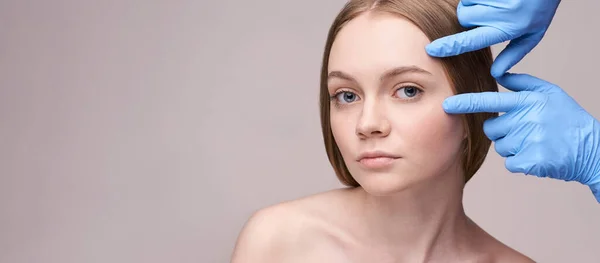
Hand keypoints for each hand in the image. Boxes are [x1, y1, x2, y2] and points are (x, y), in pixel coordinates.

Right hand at [426, 0, 560, 76]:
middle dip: (469, 17)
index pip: (471, 40)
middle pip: (464, 18)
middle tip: (487, 14)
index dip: (450, 46)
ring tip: (493, 2)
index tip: (432, 50)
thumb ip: (514, 54)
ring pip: (466, 4)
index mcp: (509, 27)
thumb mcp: (534, 33)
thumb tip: (496, 74)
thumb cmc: (541, 6)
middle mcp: (500, 12)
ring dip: (474, 4)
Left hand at [443, 73, 599, 202]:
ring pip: (500, 146)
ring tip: (536, 142)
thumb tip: (500, 74)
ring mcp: (528, 141)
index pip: (489, 100)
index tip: (446, 104)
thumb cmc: (568, 119)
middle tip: (526, 131)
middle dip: (503, 131)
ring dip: (513, 147)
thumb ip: (523, 83)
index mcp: (527, 101)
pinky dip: (521, 162)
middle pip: (491, 129)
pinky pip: (510, 163)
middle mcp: (525, 119)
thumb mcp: (551, 93)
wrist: (593, 149)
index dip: (465, 103)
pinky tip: (537, 155)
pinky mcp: (530, 161)